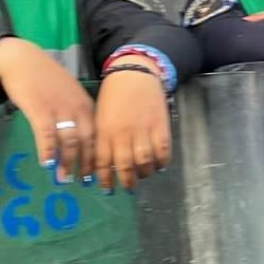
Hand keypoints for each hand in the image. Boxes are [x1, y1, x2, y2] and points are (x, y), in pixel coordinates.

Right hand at [0, 37, 95, 181]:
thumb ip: (76, 115)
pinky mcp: (40, 109)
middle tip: (86, 182)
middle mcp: (78, 109)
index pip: (99, 136)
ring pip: (69, 141)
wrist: (23, 59)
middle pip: (88, 142)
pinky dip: (48, 150)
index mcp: (87, 107)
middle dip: (87, 164)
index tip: (99, 173)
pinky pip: (46, 134)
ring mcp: (60, 109)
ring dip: (68, 162)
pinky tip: (47, 164)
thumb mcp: (69, 96)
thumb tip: (80, 141)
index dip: (99, 157)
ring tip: (65, 179)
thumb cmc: (46, 79)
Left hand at [94, 55, 170, 191]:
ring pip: (145, 162)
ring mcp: (143, 130)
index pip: (103, 163)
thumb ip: (101, 138)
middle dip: (127, 181)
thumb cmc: (113, 94)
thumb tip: (103, 163)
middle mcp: (123, 134)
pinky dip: (162, 162)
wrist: (135, 74)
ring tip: (144, 175)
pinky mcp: (161, 126)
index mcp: (104, 131)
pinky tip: (159, 165)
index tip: (107, 189)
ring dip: (145, 173)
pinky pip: (163, 151)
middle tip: (129, 187)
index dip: (105, 179)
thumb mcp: (100, 116)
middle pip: (125, 166)